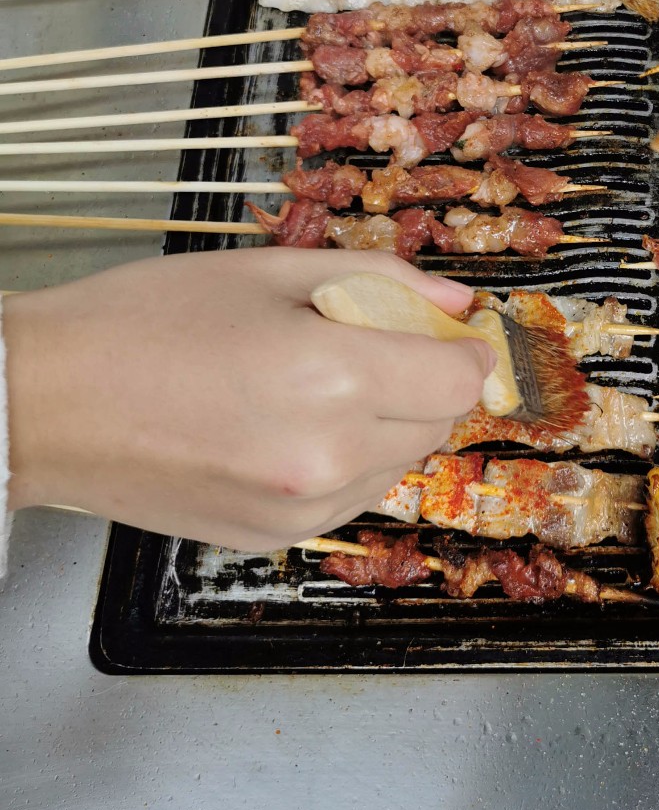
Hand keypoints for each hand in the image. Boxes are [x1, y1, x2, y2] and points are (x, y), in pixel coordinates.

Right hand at [4, 250, 492, 551]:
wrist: (44, 402)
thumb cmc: (142, 322)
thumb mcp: (266, 271)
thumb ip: (380, 281)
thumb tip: (457, 306)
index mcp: (333, 377)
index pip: (458, 380)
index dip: (463, 350)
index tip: (449, 334)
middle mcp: (328, 456)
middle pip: (435, 424)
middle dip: (421, 381)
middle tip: (368, 343)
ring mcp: (299, 508)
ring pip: (396, 465)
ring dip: (385, 424)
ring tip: (312, 383)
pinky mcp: (271, 538)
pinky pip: (349, 498)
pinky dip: (344, 462)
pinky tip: (287, 425)